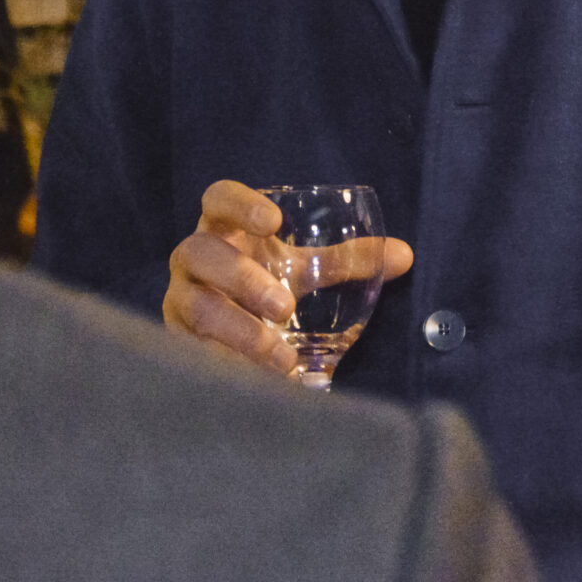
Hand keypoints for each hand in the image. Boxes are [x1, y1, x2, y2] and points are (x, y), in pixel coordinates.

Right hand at [162, 179, 414, 378]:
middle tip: (285, 306)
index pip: (216, 199)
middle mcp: (193, 260)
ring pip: (196, 306)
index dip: (239, 204)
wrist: (227, 337)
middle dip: (241, 277)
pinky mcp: (177, 343)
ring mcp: (180, 300)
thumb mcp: (302, 271)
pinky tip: (257, 382)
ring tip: (281, 357)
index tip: (275, 222)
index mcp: (223, 230)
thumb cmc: (265, 289)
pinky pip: (193, 352)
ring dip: (239, 330)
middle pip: (199, 251)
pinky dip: (226, 365)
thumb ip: (345, 261)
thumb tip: (405, 255)